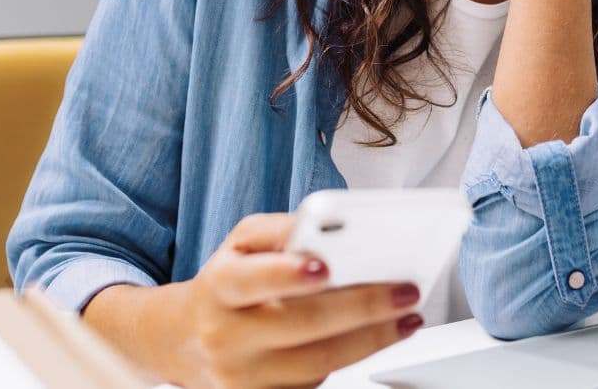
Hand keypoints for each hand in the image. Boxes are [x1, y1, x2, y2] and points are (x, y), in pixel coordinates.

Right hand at [168, 213, 424, 388]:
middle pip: (303, 324)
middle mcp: (227, 335)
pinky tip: (380, 338)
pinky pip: (316, 383)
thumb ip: (283, 229)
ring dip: (372, 339)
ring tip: (406, 317)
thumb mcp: (242, 243)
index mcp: (219, 287)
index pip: (251, 280)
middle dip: (362, 306)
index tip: (326, 266)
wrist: (190, 340)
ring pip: (319, 362)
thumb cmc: (227, 285)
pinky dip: (354, 359)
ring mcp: (244, 377)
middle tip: (404, 290)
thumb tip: (328, 225)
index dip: (288, 275)